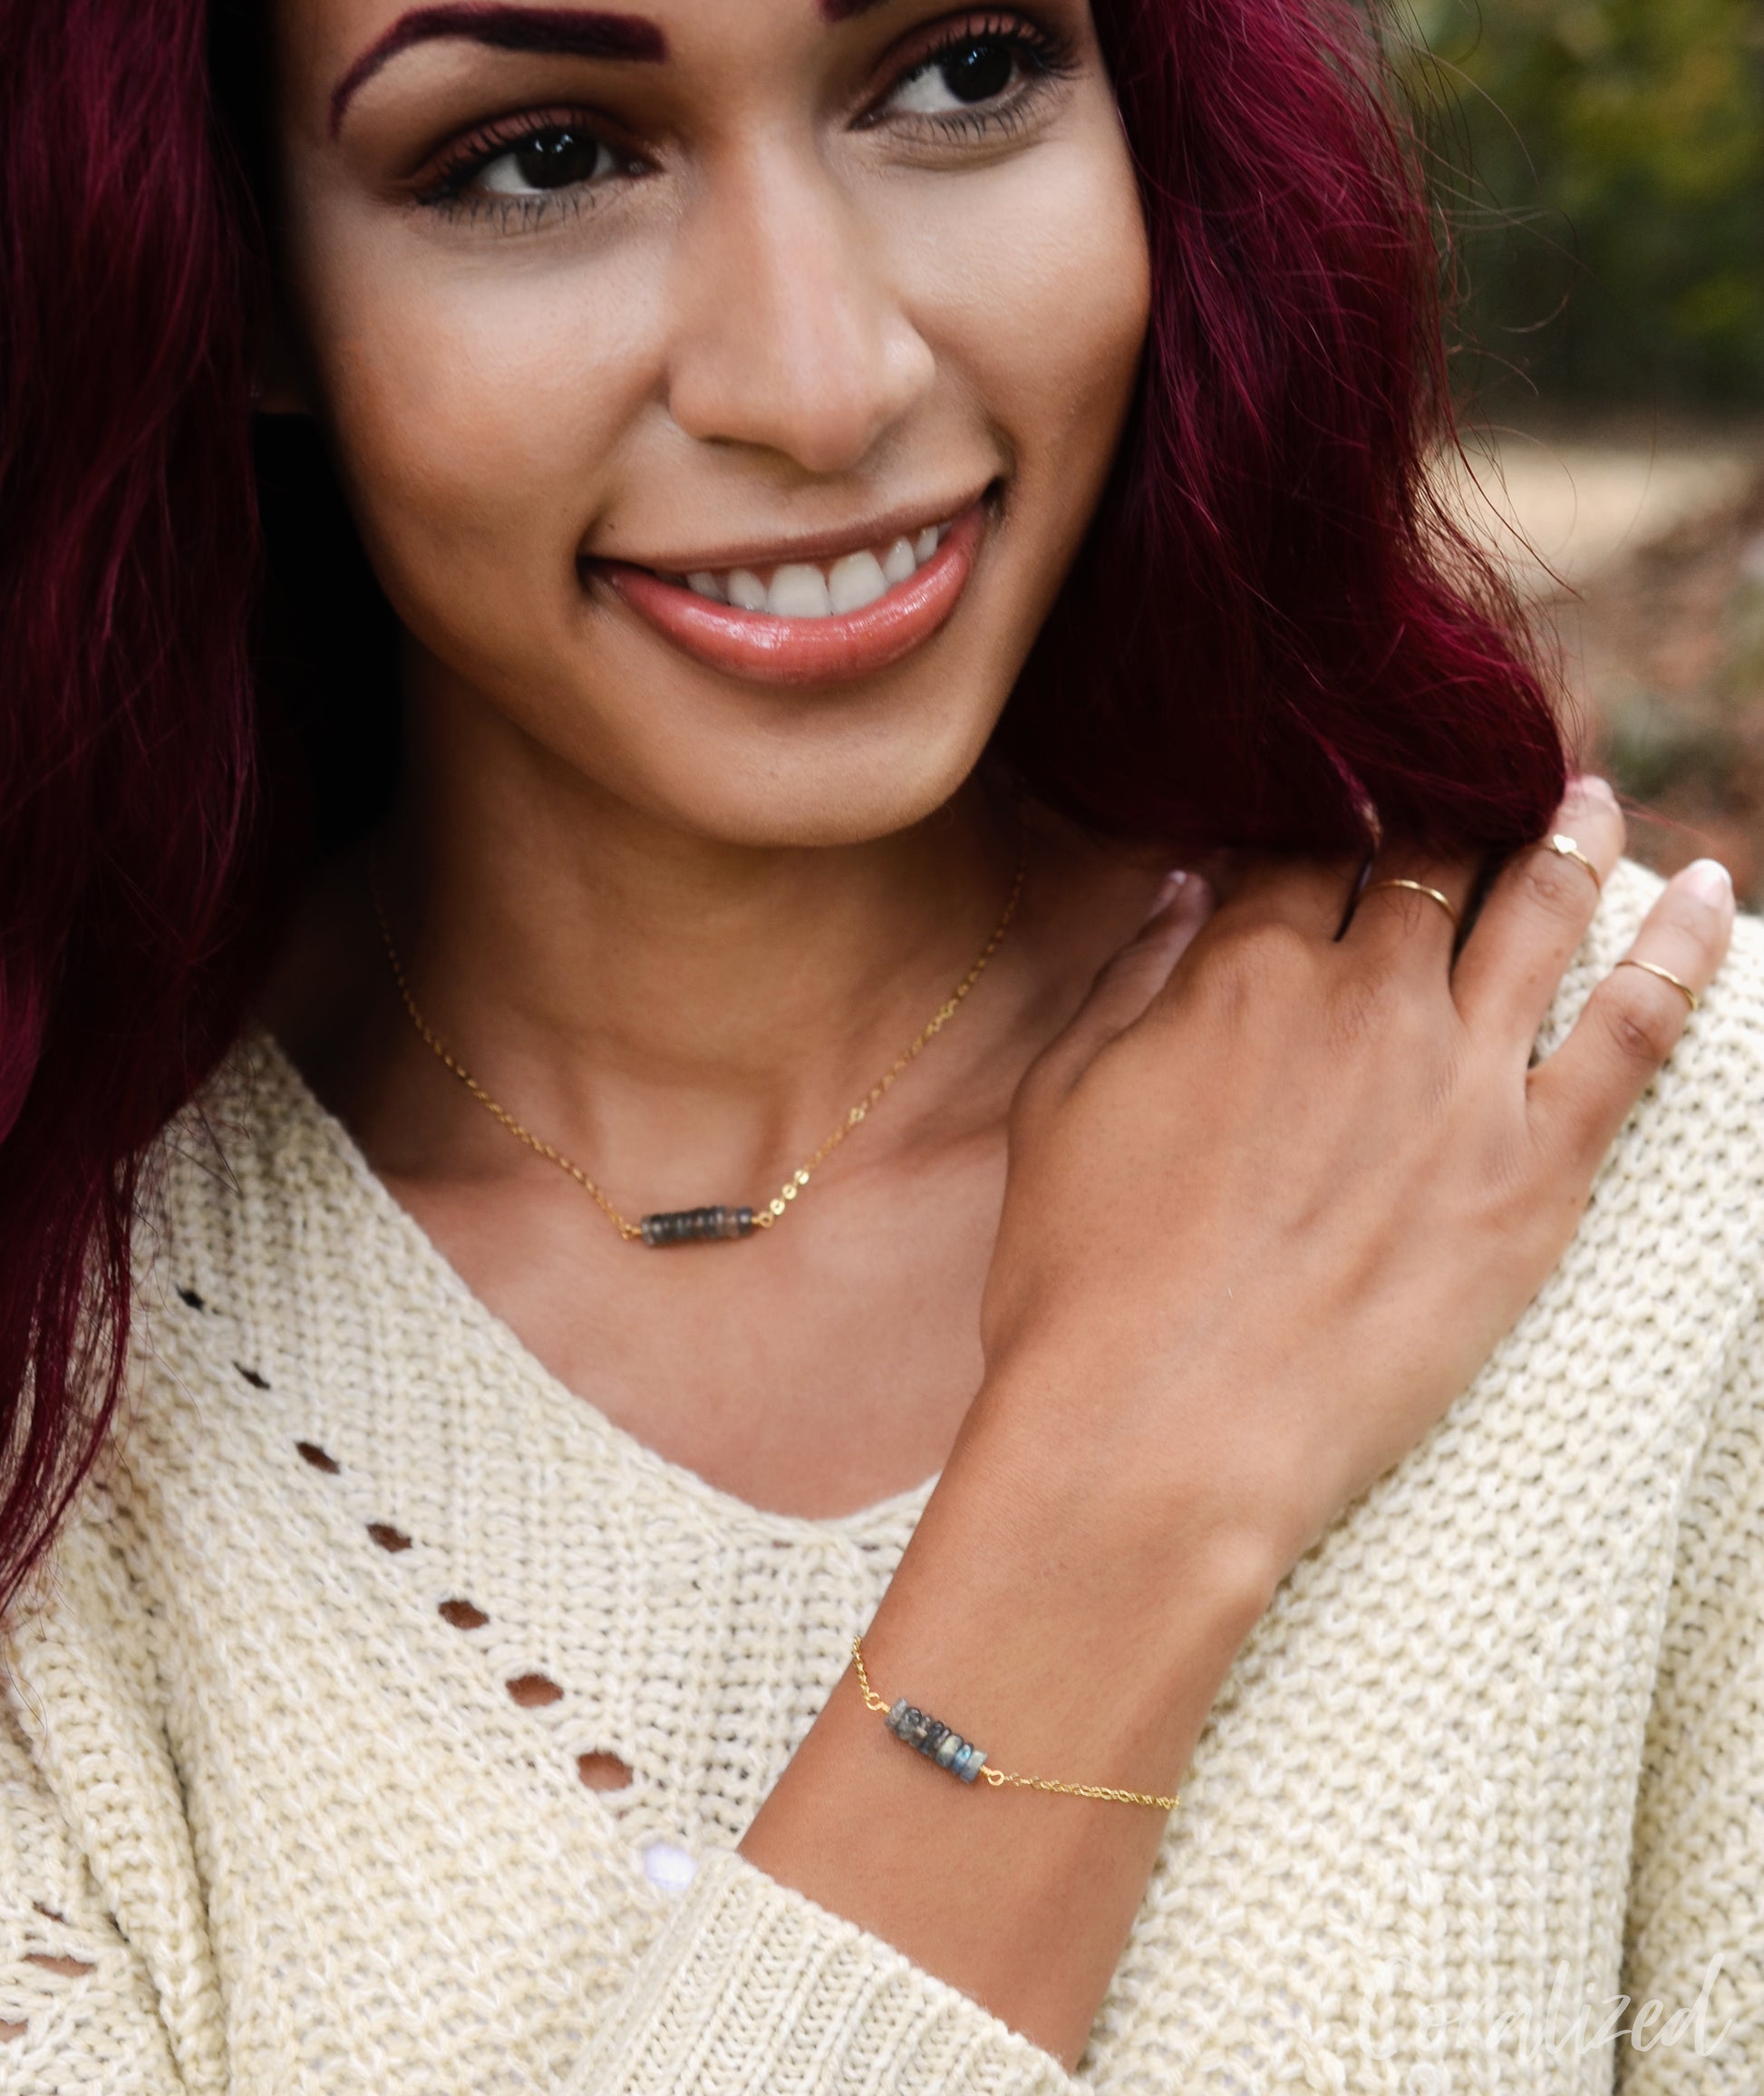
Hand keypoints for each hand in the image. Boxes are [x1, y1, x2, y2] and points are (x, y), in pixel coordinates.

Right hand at [974, 781, 1734, 1581]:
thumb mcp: (1063, 1098)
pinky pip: (1640, 1027)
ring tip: (1595, 801)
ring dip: (1574, 837)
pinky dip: (1684, 946)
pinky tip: (1709, 891)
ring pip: (1543, 909)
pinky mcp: (1537, 1171)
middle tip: (1482, 781)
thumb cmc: (1079, 1275)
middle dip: (1457, 805)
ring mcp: (1461, 1078)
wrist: (1158, 1426)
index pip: (1310, 847)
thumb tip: (1186, 887)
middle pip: (1434, 857)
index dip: (1331, 815)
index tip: (1348, 808)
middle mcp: (1364, 997)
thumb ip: (1132, 977)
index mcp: (1245, 970)